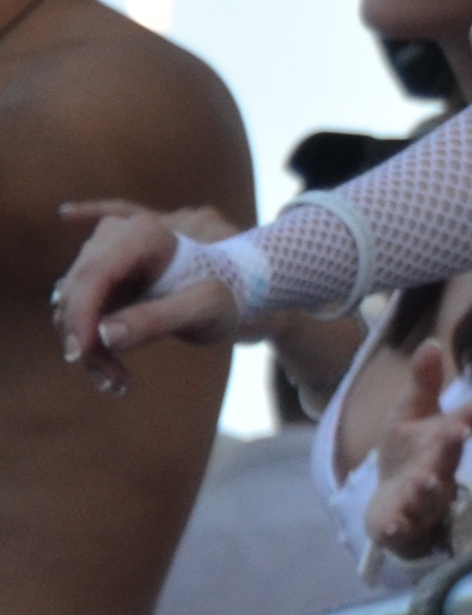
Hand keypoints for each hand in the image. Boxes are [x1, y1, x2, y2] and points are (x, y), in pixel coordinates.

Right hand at [51, 202, 244, 387]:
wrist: (253, 287)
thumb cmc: (238, 291)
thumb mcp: (206, 308)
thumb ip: (157, 319)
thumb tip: (103, 336)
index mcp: (145, 233)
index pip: (93, 272)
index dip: (80, 315)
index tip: (82, 354)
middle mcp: (121, 236)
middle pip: (78, 289)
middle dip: (85, 338)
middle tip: (112, 379)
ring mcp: (112, 255)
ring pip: (76, 303)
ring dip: (90, 346)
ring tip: (118, 381)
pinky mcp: (110, 277)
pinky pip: (85, 307)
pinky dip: (92, 339)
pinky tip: (105, 370)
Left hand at [367, 342, 471, 557]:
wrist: (394, 503)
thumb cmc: (408, 455)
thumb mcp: (411, 415)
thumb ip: (423, 384)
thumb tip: (431, 343)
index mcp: (442, 442)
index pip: (459, 426)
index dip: (467, 417)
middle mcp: (438, 470)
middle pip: (447, 459)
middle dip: (451, 448)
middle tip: (456, 434)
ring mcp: (422, 500)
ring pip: (428, 495)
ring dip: (427, 488)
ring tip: (423, 480)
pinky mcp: (403, 524)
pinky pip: (402, 527)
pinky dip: (398, 527)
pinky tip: (392, 525)